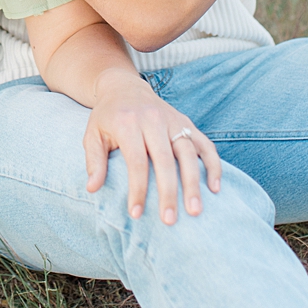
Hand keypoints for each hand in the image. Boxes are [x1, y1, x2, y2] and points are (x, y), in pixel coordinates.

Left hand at [84, 70, 221, 223]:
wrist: (124, 87)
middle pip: (164, 160)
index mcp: (127, 123)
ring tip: (195, 210)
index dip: (137, 189)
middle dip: (168, 192)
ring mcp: (173, 120)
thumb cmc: (107, 117)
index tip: (136, 213)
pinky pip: (205, 144)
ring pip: (188, 153)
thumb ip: (94, 161)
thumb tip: (92, 188)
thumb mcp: (92, 135)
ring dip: (194, 183)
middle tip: (170, 220)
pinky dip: (213, 165)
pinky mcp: (187, 122)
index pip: (136, 162)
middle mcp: (152, 120)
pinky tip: (215, 188)